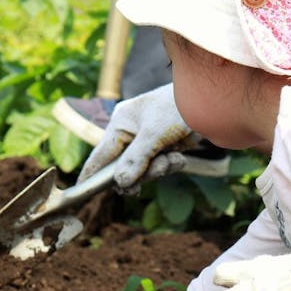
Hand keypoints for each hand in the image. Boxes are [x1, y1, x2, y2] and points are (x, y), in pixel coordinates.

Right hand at [78, 83, 199, 189]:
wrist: (209, 100)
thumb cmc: (177, 108)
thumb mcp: (154, 134)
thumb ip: (136, 159)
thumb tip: (120, 183)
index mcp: (121, 123)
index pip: (101, 155)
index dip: (92, 174)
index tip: (81, 190)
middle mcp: (130, 132)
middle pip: (124, 167)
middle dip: (143, 172)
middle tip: (159, 168)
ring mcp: (147, 140)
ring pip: (144, 169)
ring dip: (160, 168)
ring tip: (173, 158)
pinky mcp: (163, 146)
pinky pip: (159, 166)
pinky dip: (170, 164)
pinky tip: (180, 156)